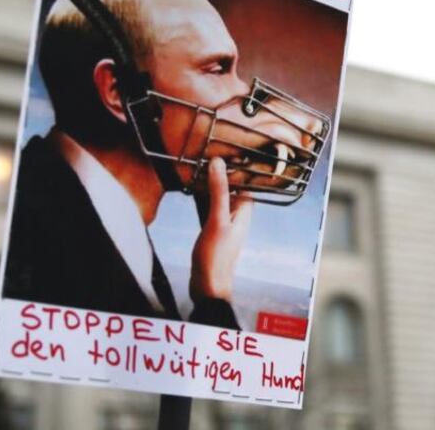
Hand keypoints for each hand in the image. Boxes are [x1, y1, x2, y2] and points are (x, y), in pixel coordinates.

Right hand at [190, 157, 252, 302]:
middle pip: (229, 186)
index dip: (237, 164)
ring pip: (216, 196)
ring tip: (195, 164)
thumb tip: (219, 163)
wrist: (207, 288)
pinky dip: (200, 197)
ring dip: (207, 183)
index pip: (245, 180)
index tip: (226, 146)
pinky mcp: (211, 230)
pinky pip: (206, 207)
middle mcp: (236, 215)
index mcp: (244, 210)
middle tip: (205, 152)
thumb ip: (218, 191)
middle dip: (219, 171)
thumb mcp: (216, 219)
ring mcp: (223, 222)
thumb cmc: (216, 257)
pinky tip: (189, 187)